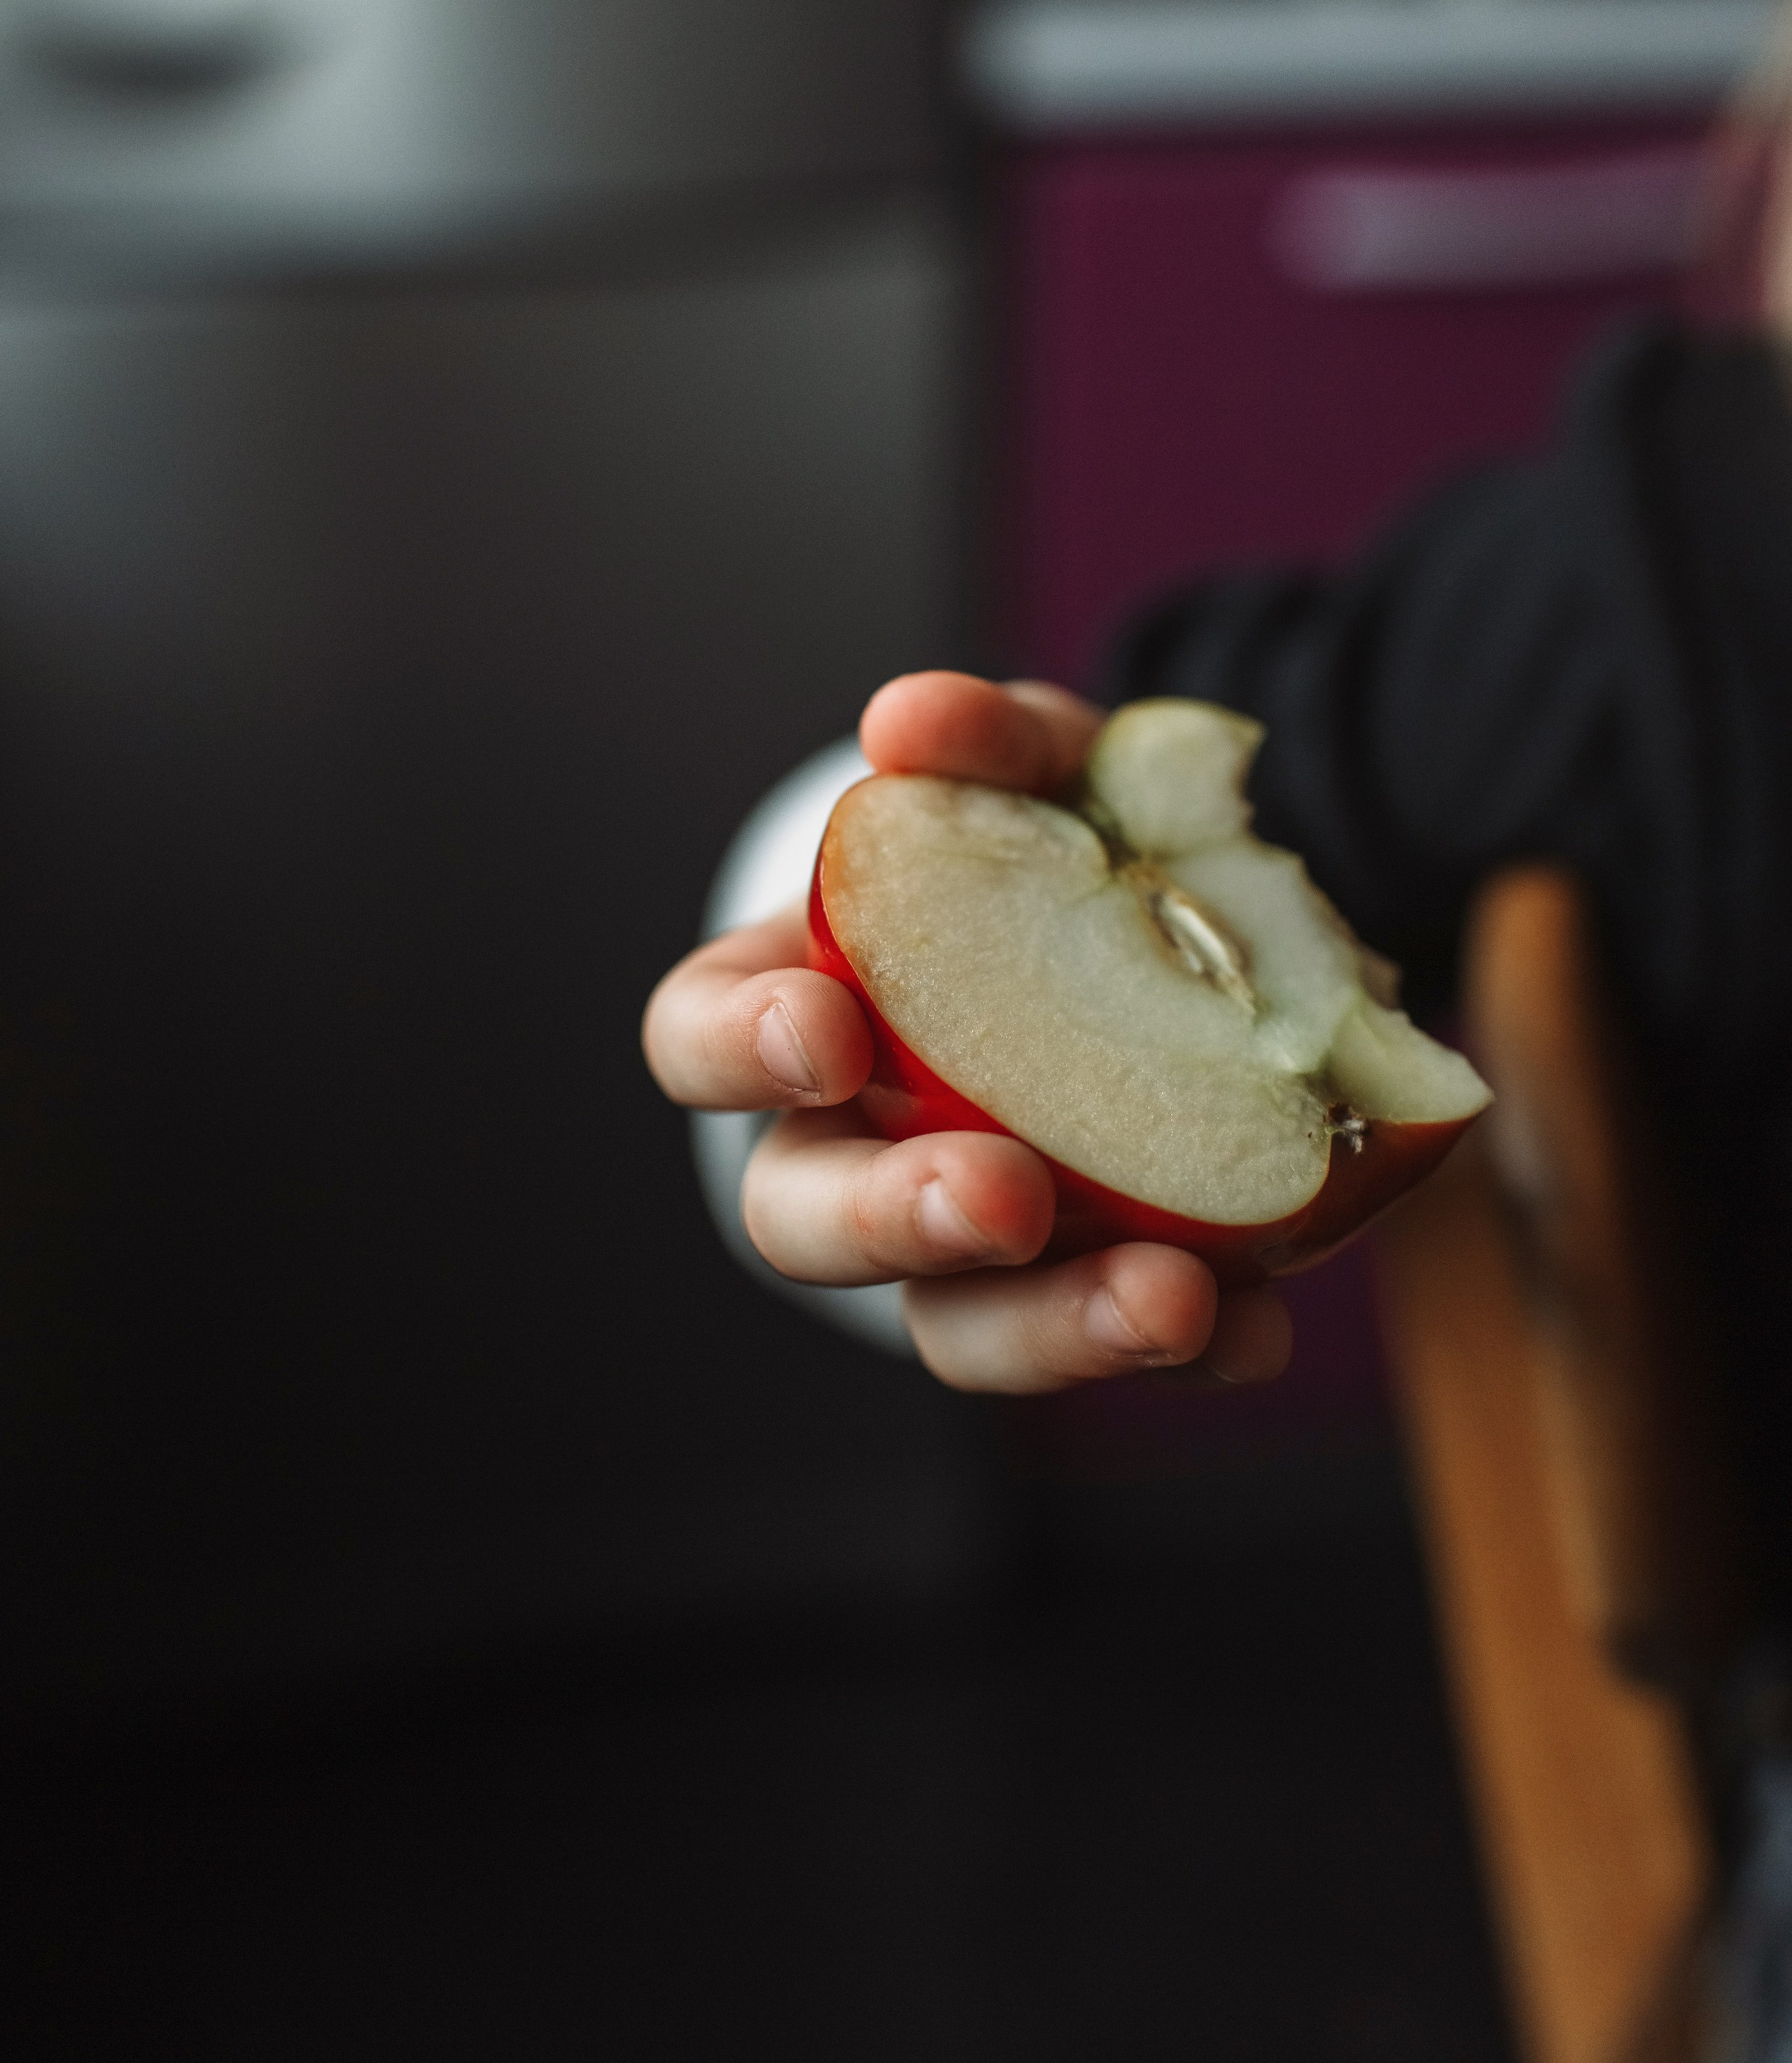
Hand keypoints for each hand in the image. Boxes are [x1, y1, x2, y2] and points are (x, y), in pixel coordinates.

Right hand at [642, 671, 1292, 1395]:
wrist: (1207, 936)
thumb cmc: (1058, 851)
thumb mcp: (1038, 772)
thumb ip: (983, 740)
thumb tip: (910, 718)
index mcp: (796, 1010)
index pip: (700, 1039)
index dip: (743, 1048)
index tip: (829, 1033)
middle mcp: (854, 1147)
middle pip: (806, 1222)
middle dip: (897, 1218)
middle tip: (1002, 1196)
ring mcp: (972, 1240)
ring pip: (957, 1324)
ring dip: (1053, 1326)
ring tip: (1168, 1303)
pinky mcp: (1088, 1286)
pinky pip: (1113, 1339)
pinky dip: (1196, 1344)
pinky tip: (1257, 1330)